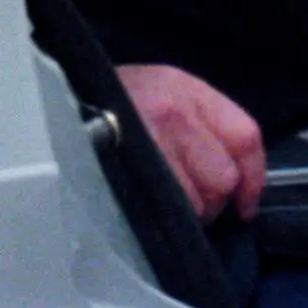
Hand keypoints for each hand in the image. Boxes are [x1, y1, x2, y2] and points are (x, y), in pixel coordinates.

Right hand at [120, 61, 264, 229]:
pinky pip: (164, 209)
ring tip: (165, 203)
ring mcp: (147, 141)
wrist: (54, 102)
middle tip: (194, 203)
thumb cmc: (111, 103)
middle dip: (214, 200)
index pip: (245, 136)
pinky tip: (151, 209)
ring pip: (196, 200)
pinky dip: (164, 218)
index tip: (247, 202)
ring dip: (188, 213)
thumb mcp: (160, 93)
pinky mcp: (124, 168)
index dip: (253, 177)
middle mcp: (173, 113)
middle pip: (222, 177)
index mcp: (187, 90)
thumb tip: (233, 177)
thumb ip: (199, 124)